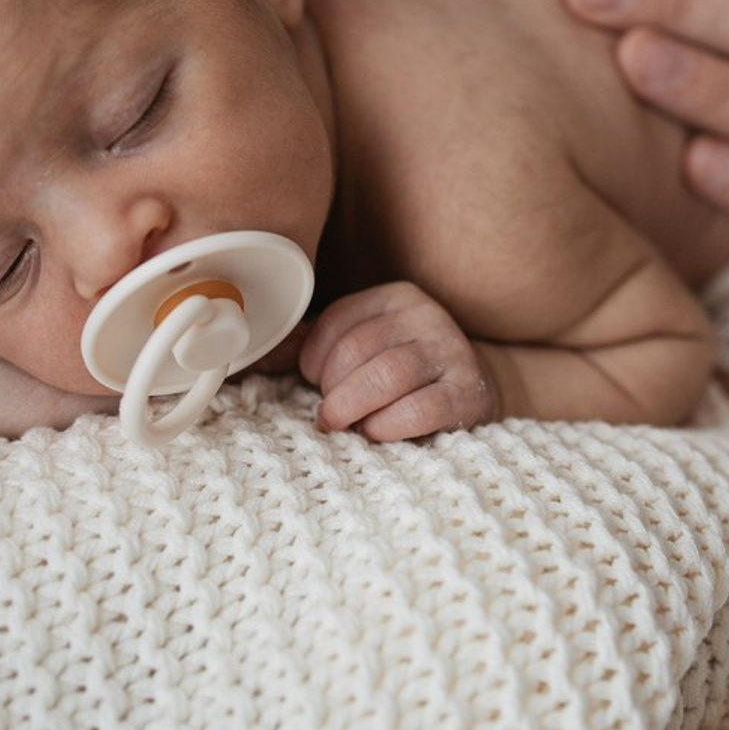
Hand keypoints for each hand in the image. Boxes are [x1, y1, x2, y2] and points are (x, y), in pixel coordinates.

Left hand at [299, 282, 497, 439]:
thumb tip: (254, 359)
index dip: (313, 358)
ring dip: (354, 407)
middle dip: (333, 388)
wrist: (474, 393)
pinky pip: (421, 408)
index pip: (337, 320)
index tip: (315, 382)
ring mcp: (451, 352)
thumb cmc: (402, 375)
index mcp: (395, 297)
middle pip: (358, 349)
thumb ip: (311, 349)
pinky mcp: (468, 392)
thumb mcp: (361, 350)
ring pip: (387, 374)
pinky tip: (378, 432)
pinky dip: (389, 425)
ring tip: (348, 424)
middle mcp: (426, 316)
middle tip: (331, 412)